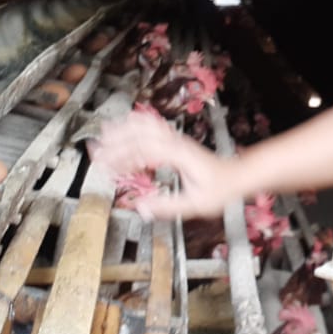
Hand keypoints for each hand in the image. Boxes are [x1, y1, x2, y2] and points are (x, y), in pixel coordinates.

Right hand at [86, 112, 240, 219]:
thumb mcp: (195, 204)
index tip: (105, 166)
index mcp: (178, 155)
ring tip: (103, 134)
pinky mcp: (176, 141)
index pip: (143, 150)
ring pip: (145, 125)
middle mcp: (175, 143)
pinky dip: (136, 124)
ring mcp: (175, 139)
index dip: (121, 157)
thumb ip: (167, 206)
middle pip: (139, 133)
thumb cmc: (219, 190)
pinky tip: (126, 126)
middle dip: (115, 141)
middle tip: (96, 151)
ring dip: (123, 129)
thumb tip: (141, 209)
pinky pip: (153, 126)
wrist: (236, 176)